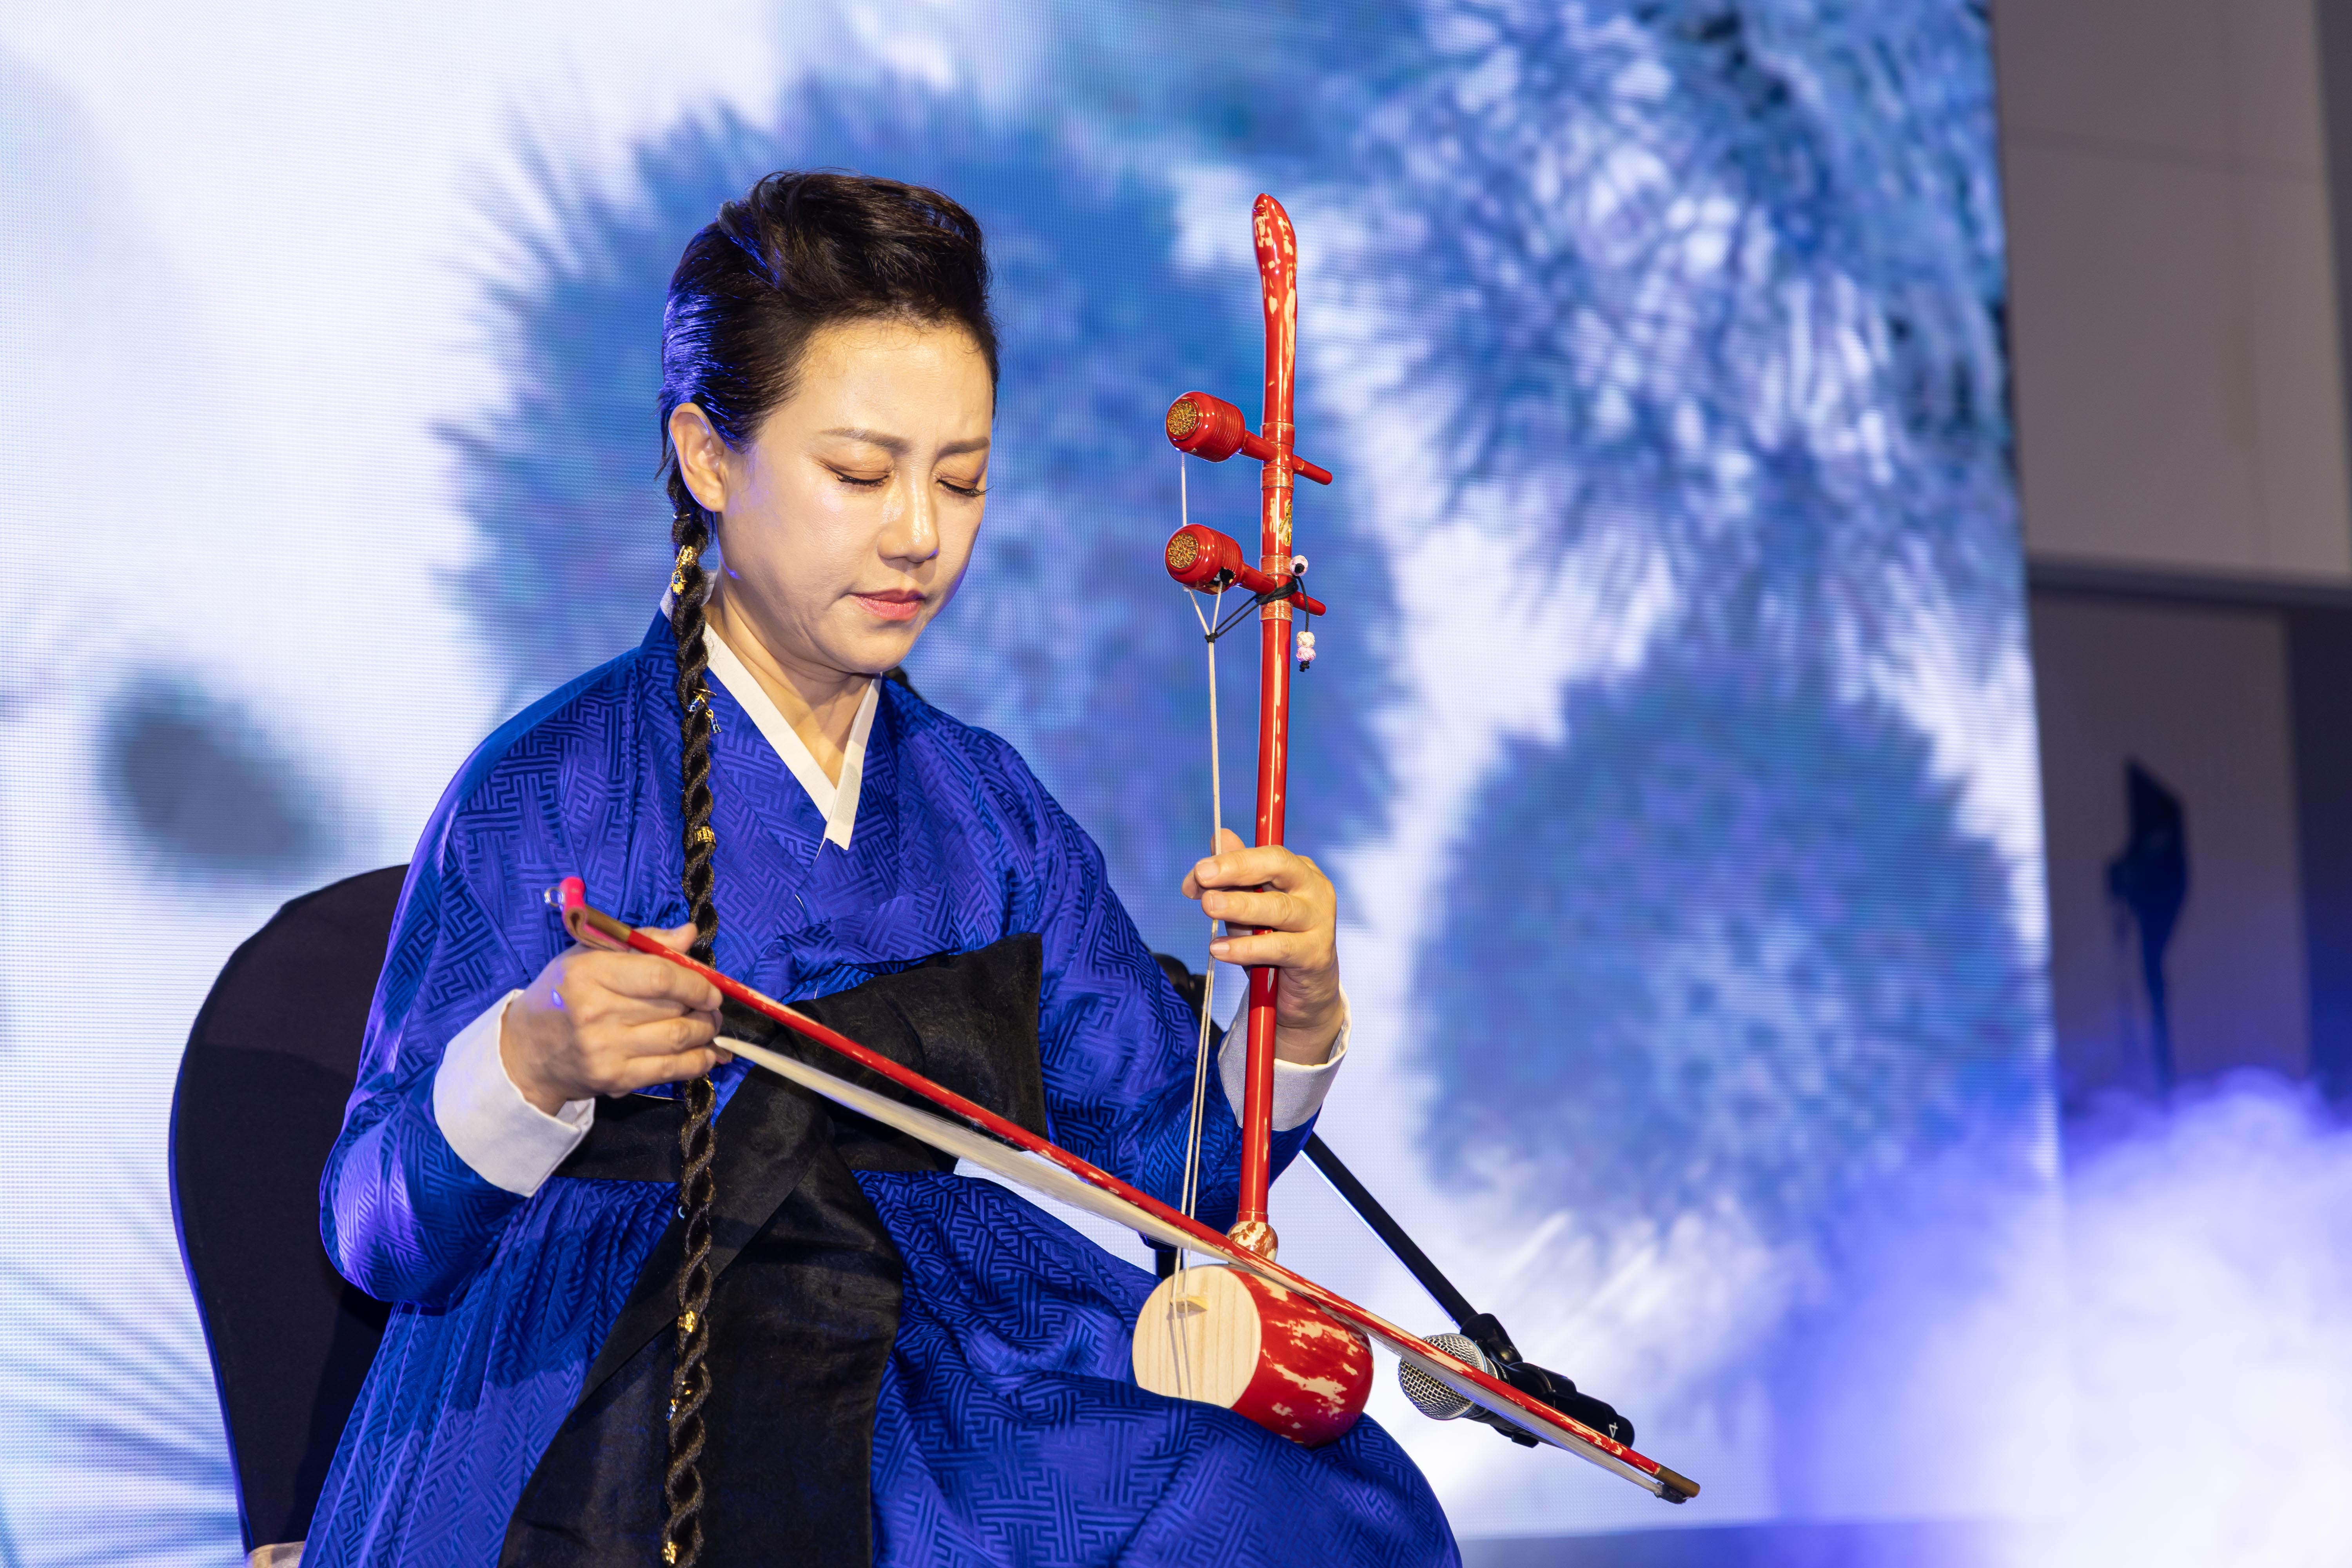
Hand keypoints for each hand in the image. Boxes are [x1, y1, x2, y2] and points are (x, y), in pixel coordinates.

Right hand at [498, 923, 729, 1114]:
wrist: (526, 1052)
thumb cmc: (563, 994)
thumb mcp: (589, 956)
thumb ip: (643, 942)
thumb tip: (689, 933)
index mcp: (590, 974)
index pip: (659, 975)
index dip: (696, 981)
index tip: (710, 986)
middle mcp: (596, 1013)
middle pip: (674, 1008)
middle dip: (705, 1007)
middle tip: (713, 1006)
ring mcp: (605, 1050)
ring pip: (679, 1039)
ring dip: (707, 1032)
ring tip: (709, 1025)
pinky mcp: (614, 1080)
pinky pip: (671, 1071)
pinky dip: (698, 1062)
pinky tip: (707, 1054)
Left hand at [1182, 827, 1341, 1063]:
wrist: (1304, 992)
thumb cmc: (1273, 940)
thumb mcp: (1250, 906)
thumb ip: (1233, 876)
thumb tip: (1218, 837)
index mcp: (1300, 870)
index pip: (1265, 855)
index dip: (1230, 860)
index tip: (1198, 873)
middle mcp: (1315, 889)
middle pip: (1278, 867)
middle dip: (1237, 868)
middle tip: (1202, 876)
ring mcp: (1320, 921)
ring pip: (1278, 908)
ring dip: (1240, 906)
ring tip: (1208, 907)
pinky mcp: (1316, 954)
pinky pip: (1278, 947)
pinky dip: (1246, 948)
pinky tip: (1219, 949)